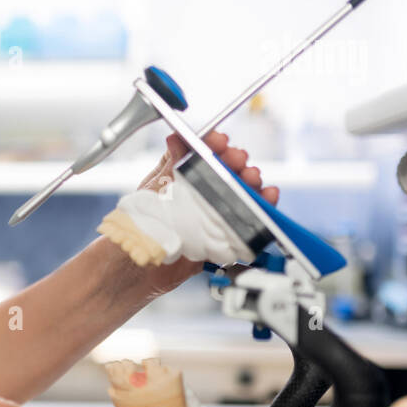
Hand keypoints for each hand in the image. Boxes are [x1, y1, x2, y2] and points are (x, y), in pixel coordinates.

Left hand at [135, 131, 279, 291]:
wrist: (141, 266)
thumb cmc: (140, 227)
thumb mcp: (153, 191)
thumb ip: (169, 166)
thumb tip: (176, 140)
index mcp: (180, 174)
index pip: (201, 151)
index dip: (213, 143)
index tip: (220, 141)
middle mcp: (198, 191)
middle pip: (226, 170)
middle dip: (235, 161)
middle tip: (237, 160)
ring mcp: (212, 211)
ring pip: (239, 192)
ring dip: (250, 182)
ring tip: (252, 178)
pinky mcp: (222, 232)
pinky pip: (245, 218)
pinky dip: (260, 207)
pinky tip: (266, 198)